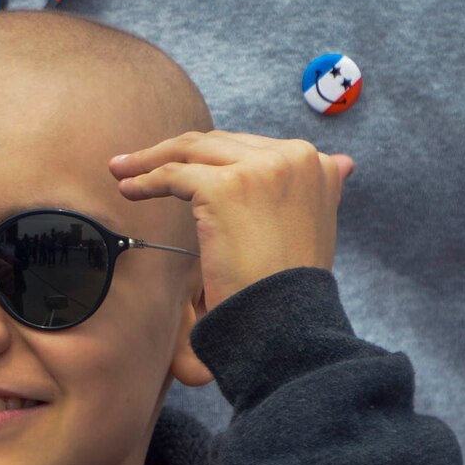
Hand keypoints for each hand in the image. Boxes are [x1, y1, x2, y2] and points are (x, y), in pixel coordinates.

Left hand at [109, 131, 353, 311]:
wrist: (284, 322)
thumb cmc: (289, 286)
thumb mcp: (317, 227)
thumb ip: (319, 191)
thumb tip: (343, 162)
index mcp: (318, 163)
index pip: (250, 147)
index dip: (209, 156)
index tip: (180, 165)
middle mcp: (295, 157)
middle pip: (219, 142)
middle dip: (174, 151)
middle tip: (136, 162)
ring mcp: (261, 169)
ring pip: (192, 151)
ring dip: (150, 159)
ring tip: (121, 170)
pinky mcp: (226, 187)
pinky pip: (173, 175)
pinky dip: (145, 180)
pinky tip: (127, 189)